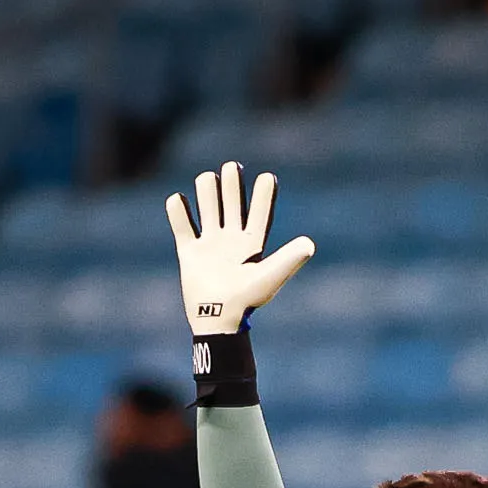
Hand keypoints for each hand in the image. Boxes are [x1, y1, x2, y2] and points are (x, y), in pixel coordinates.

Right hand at [165, 162, 314, 337]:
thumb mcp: (270, 277)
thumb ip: (289, 260)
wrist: (218, 320)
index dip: (264, 195)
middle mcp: (232, 239)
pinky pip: (182, 227)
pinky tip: (177, 200)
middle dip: (232, 184)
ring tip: (207, 179)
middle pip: (232, 203)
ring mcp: (210, 244)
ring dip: (206, 191)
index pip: (260, 213)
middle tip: (231, 167)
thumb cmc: (247, 300)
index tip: (267, 177)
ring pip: (208, 208)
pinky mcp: (190, 253)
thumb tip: (309, 244)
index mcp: (252, 243)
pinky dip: (178, 212)